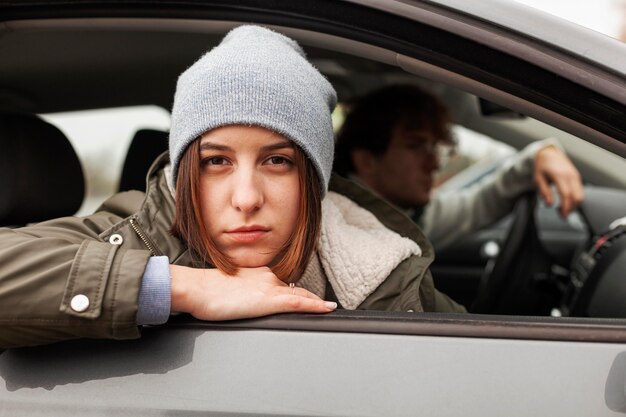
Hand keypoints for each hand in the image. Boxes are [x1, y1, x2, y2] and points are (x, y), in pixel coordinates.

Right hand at [169, 265, 336, 320]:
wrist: (196, 288)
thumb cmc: (204, 291)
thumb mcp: (227, 289)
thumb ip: (240, 293)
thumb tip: (242, 303)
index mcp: (257, 274)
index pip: (283, 285)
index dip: (297, 292)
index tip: (307, 298)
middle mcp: (268, 277)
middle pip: (295, 290)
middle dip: (310, 298)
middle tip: (324, 306)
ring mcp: (270, 288)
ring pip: (301, 295)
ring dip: (315, 303)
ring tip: (328, 309)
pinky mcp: (270, 300)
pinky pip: (300, 302)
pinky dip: (316, 305)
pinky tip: (326, 308)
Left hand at [534, 145, 583, 216]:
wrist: (549, 154)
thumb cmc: (542, 167)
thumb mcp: (538, 179)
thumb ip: (544, 192)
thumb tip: (550, 204)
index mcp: (559, 175)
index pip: (566, 194)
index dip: (565, 207)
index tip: (562, 215)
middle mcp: (570, 175)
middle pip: (577, 197)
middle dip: (571, 209)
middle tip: (562, 215)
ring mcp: (575, 176)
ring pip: (580, 195)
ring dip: (573, 205)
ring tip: (562, 209)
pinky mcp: (577, 177)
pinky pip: (580, 191)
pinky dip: (575, 199)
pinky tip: (566, 202)